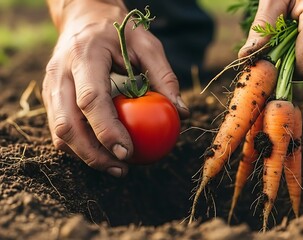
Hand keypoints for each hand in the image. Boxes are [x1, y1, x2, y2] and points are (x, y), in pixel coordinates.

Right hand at [42, 0, 188, 176]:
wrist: (84, 17)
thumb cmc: (120, 32)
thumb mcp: (148, 44)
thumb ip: (164, 76)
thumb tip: (181, 112)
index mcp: (84, 56)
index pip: (91, 100)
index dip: (107, 130)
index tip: (127, 153)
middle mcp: (59, 72)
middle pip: (67, 124)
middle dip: (93, 154)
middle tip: (122, 169)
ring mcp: (50, 85)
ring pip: (58, 132)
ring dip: (85, 156)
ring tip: (115, 167)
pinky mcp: (50, 95)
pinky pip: (58, 128)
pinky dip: (78, 146)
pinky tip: (101, 153)